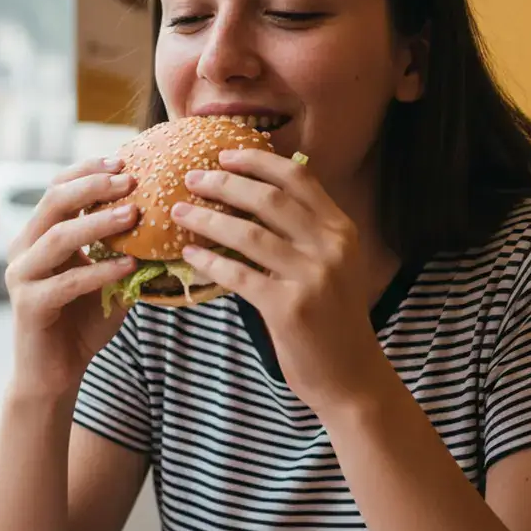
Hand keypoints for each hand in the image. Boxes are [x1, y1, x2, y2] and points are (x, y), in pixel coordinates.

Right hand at [4, 157, 139, 400]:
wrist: (55, 374)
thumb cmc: (83, 323)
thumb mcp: (108, 278)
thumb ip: (124, 249)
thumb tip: (170, 220)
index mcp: (39, 236)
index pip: (59, 188)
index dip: (88, 170)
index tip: (124, 159)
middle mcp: (24, 249)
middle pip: (54, 201)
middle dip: (93, 186)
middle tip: (130, 179)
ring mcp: (22, 276)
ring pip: (58, 237)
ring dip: (99, 223)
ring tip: (134, 213)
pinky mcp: (29, 305)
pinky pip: (67, 282)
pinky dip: (100, 271)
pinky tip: (128, 266)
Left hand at [171, 149, 388, 412]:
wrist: (351, 376)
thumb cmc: (332, 319)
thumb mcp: (333, 265)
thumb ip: (304, 233)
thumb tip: (248, 199)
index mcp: (342, 230)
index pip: (299, 177)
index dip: (257, 161)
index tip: (224, 154)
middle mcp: (331, 247)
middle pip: (269, 198)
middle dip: (224, 183)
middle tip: (190, 177)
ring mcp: (312, 277)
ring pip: (248, 233)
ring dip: (207, 219)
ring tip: (179, 211)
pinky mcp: (289, 308)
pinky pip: (238, 275)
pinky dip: (209, 262)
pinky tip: (189, 255)